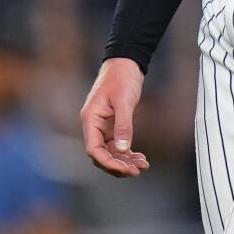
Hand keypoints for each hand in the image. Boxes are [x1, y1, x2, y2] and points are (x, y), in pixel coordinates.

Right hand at [80, 58, 150, 177]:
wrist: (126, 62)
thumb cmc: (121, 77)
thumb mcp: (124, 101)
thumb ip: (123, 125)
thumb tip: (123, 149)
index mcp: (90, 119)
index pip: (93, 148)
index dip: (107, 162)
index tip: (124, 169)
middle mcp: (94, 125)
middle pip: (102, 154)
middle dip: (118, 165)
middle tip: (137, 170)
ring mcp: (103, 127)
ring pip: (111, 152)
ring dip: (125, 161)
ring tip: (142, 165)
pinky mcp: (113, 125)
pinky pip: (118, 146)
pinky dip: (128, 153)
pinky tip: (140, 158)